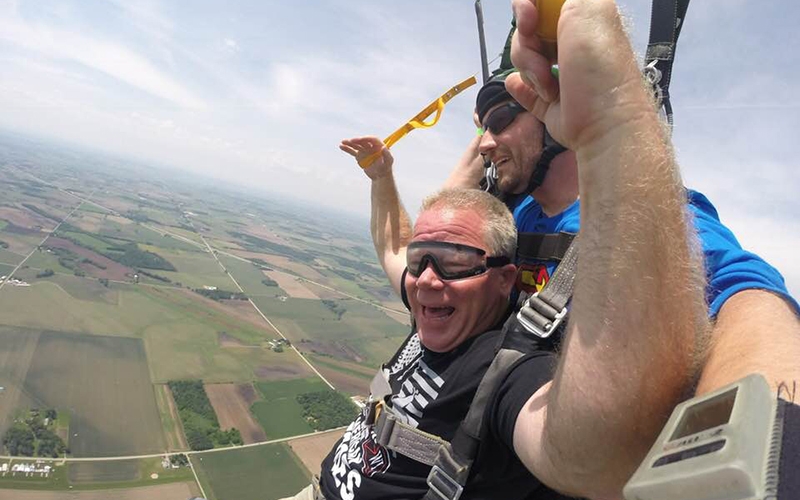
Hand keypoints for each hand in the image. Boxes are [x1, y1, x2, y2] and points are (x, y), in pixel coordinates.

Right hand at [339, 137, 393, 179]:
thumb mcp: (389, 162)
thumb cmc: (386, 168)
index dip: (366, 138)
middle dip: (357, 140)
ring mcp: (364, 150)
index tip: (361, 139)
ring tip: (343, 142)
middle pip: (363, 141)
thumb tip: (383, 148)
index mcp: (378, 145)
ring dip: (350, 143)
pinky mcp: (359, 156)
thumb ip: (387, 155)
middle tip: (351, 141)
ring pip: (356, 145)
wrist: (380, 175)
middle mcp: (370, 146)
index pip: (372, 139)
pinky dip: (347, 149)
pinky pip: (352, 151)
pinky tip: (341, 146)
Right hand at [507, 0, 651, 151]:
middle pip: (527, 29)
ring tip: (550, 86)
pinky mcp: (548, 99)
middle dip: (528, 42)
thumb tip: (540, 2)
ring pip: (521, 58)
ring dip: (530, 70)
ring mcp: (558, 71)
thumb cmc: (599, 66)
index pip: (544, 5)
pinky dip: (521, 87)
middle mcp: (570, 42)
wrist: (603, 125)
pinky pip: (521, 86)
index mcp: (582, 18)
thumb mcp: (588, 9)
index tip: (528, 17)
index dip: (529, 8)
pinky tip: (535, 90)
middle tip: (543, 56)